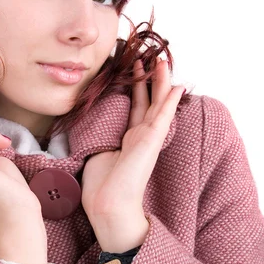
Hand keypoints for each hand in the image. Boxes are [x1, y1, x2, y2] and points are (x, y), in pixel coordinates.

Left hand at [81, 57, 184, 245]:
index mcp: (128, 140)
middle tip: (151, 58)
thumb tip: (86, 124)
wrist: (108, 205)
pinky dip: (170, 101)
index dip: (136, 88)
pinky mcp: (151, 142)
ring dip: (161, 83)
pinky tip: (176, 86)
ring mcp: (148, 139)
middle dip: (150, 80)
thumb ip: (98, 137)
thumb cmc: (100, 186)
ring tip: (162, 61)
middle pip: (148, 102)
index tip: (134, 70)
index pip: (135, 108)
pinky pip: (163, 116)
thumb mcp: (95, 152)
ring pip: (157, 104)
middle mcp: (140, 137)